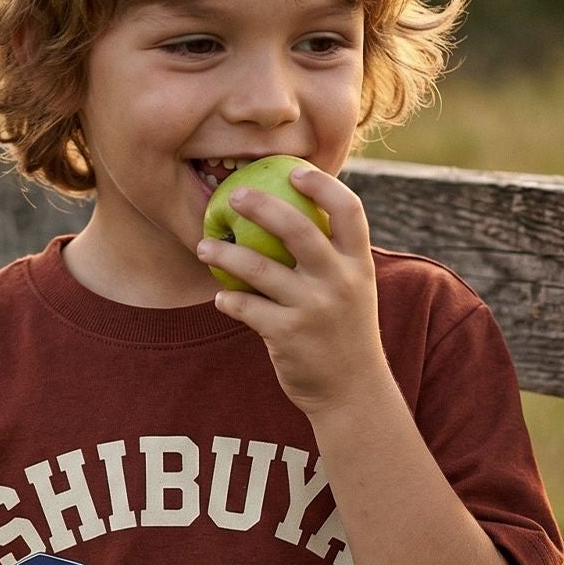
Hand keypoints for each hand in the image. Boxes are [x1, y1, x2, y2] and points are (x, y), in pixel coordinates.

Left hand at [197, 167, 384, 418]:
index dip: (322, 186)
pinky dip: (229, 300)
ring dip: (226, 253)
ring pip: (260, 269)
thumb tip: (296, 217)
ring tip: (204, 246)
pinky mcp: (288, 335)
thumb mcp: (354, 291)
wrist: (353, 392)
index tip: (296, 172)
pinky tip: (220, 297)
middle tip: (235, 197)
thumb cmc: (345, 334)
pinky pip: (247, 308)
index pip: (348, 210)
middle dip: (262, 206)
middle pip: (298, 229)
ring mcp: (314, 309)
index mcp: (359, 264)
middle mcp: (340, 282)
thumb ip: (333, 258)